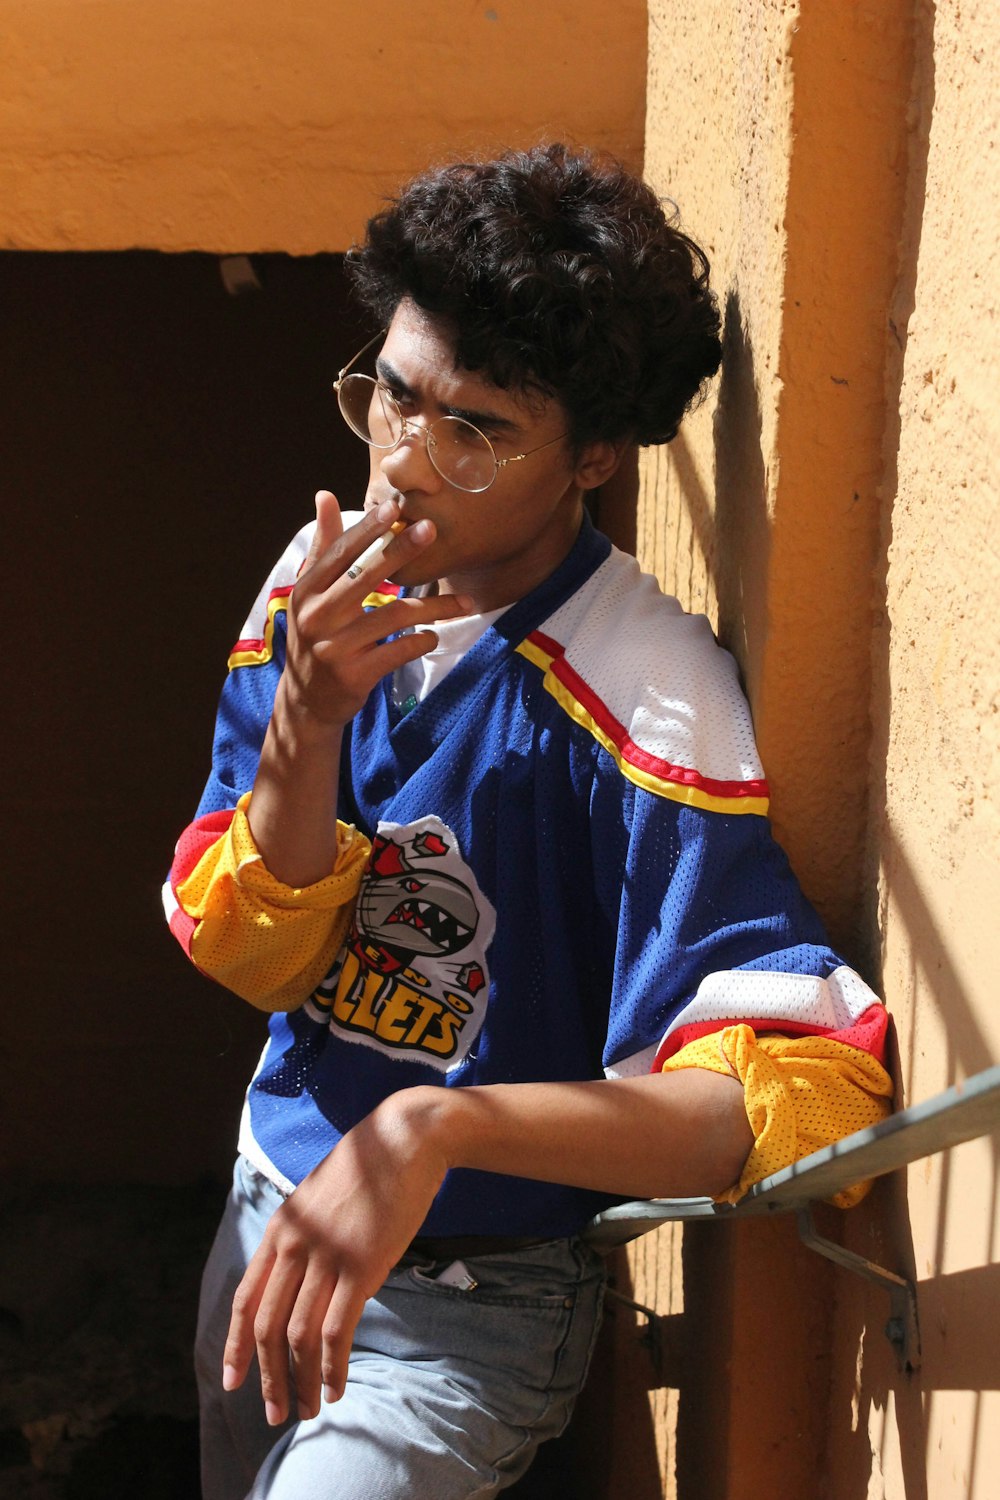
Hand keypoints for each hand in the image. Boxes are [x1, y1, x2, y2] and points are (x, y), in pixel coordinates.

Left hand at [222, 1092, 447, 1424]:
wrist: (405, 1139)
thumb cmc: (368, 1167)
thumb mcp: (318, 1198)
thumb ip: (304, 1238)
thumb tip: (303, 1282)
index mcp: (280, 1229)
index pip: (245, 1298)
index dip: (235, 1345)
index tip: (232, 1381)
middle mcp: (295, 1245)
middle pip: (266, 1326)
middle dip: (267, 1377)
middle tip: (273, 1414)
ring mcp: (327, 1256)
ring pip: (299, 1336)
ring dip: (301, 1380)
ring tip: (307, 1410)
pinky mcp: (362, 1265)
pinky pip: (337, 1329)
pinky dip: (332, 1366)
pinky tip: (335, 1388)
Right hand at [280, 490, 470, 728]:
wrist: (307, 700)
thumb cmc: (317, 637)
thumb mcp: (312, 594)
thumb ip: (324, 546)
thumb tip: (324, 494)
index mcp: (307, 591)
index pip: (340, 553)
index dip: (368, 529)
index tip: (396, 507)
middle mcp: (316, 617)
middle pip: (365, 576)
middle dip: (400, 551)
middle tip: (431, 530)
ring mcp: (334, 648)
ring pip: (393, 616)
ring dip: (435, 607)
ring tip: (466, 603)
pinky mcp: (354, 676)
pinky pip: (398, 651)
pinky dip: (421, 641)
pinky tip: (435, 635)